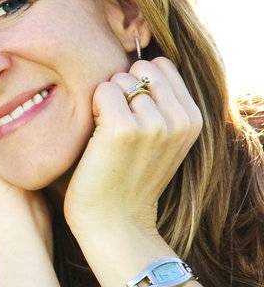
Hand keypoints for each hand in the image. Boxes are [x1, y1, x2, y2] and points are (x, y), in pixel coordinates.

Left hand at [64, 57, 201, 237]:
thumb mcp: (162, 140)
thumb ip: (163, 104)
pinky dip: (92, 107)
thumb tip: (140, 63)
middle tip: (114, 126)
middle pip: (140, 69)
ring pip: (119, 79)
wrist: (116, 223)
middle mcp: (179, 118)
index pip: (162, 66)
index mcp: (194, 119)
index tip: (131, 116)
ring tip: (107, 137)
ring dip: (105, 102)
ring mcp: (153, 123)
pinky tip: (95, 136)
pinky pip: (103, 90)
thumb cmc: (128, 179)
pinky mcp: (123, 128)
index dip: (138, 85)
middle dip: (121, 89)